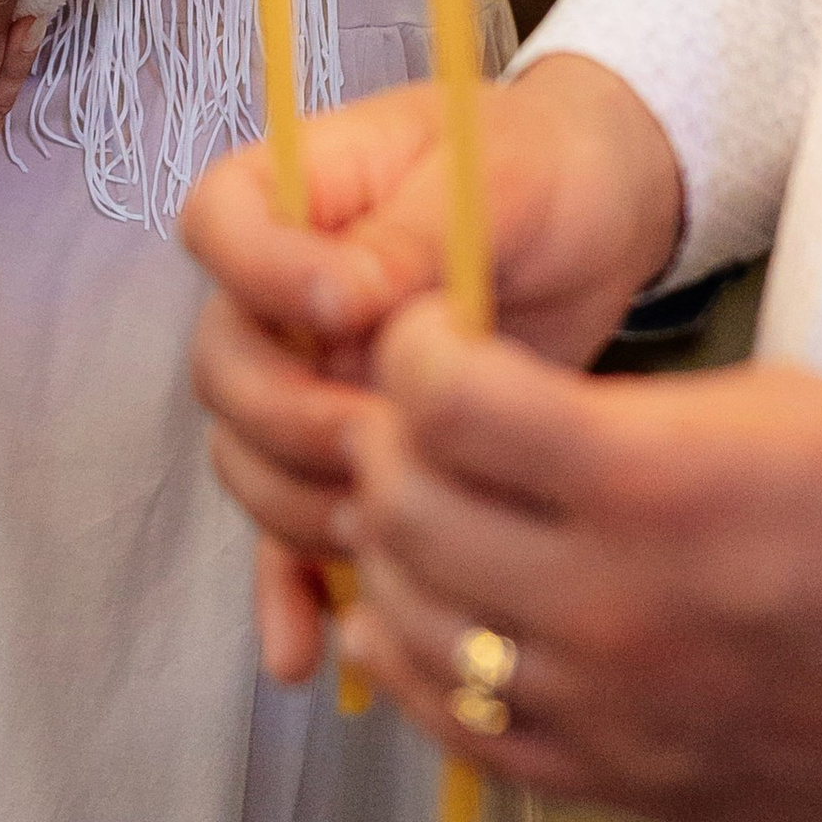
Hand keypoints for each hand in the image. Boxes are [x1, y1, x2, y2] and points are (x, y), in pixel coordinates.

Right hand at [181, 55, 682, 681]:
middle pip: (222, 367)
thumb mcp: (490, 178)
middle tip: (382, 439)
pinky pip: (290, 527)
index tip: (353, 306)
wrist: (603, 214)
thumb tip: (347, 300)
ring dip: (301, 504)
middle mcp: (277, 288)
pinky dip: (287, 590)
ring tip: (392, 524)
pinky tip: (304, 653)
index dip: (266, 277)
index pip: (217, 226)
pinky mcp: (348, 451)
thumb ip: (411, 233)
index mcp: (289, 190)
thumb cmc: (541, 168)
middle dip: (292, 419)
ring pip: (251, 458)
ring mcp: (306, 374)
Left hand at [339, 304, 821, 821]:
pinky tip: (420, 615)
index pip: (444, 401)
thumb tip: (487, 397)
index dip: (414, 347)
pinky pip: (460, 731)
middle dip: (383, 436)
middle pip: (405, 506)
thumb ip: (611, 408)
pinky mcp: (621, 788)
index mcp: (653, 487)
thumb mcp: (768, 402)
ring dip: (388, 548)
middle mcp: (612, 607)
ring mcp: (610, 710)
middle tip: (406, 411)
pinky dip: (413, 667)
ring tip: (413, 503)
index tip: (429, 334)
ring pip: (410, 622)